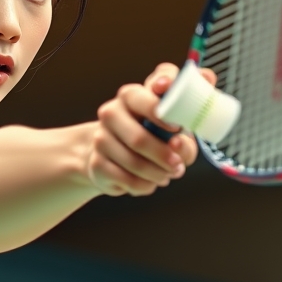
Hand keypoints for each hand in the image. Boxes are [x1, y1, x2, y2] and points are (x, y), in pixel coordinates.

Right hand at [86, 62, 206, 195]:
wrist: (115, 154)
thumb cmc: (154, 135)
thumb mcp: (175, 126)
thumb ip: (184, 129)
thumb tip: (178, 144)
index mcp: (131, 95)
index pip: (140, 96)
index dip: (158, 112)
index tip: (176, 127)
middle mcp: (111, 113)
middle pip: (137, 139)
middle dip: (162, 156)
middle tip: (178, 165)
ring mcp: (100, 139)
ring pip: (133, 163)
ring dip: (157, 174)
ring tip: (167, 174)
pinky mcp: (96, 164)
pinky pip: (127, 180)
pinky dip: (145, 185)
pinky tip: (151, 182)